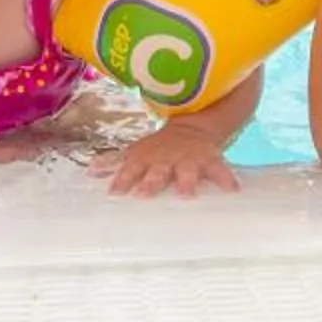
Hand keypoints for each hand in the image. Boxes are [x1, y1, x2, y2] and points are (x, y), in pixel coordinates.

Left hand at [101, 119, 241, 198]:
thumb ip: (114, 163)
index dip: (122, 180)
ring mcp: (188, 160)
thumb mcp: (136, 152)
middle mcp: (166, 159)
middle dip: (151, 182)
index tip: (114, 194)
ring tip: (187, 195)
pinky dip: (226, 179)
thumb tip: (89, 172)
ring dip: (186, 182)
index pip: (131, 169)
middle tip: (144, 194)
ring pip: (187, 171)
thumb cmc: (158, 148)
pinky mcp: (210, 160)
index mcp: (146, 158)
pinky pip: (220, 170)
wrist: (192, 126)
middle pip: (157, 171)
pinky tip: (233, 190)